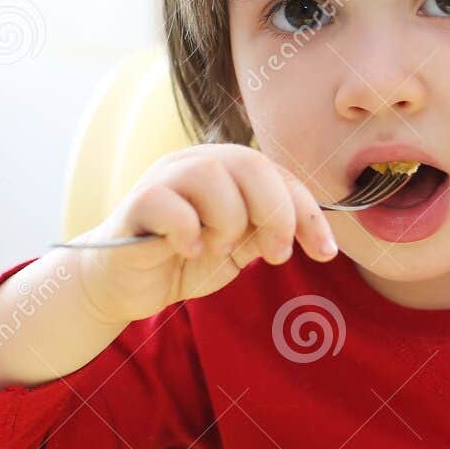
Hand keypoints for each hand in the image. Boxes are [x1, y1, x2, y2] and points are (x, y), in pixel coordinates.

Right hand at [62, 143, 338, 323]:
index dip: (307, 212)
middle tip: (276, 254)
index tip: (326, 252)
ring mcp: (163, 179)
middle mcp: (195, 163)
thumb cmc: (183, 259)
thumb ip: (267, 231)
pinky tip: (185, 250)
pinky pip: (170, 205)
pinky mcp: (136, 204)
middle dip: (276, 212)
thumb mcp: (238, 247)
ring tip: (216, 248)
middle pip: (250, 163)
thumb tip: (310, 231)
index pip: (278, 174)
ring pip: (211, 177)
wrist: (123, 285)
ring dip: (228, 222)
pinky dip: (188, 232)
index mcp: (226, 169)